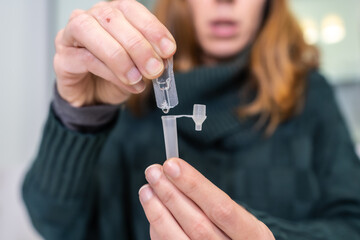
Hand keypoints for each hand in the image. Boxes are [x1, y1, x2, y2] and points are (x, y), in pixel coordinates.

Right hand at [54, 0, 175, 106]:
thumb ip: (150, 58)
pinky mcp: (62, 58)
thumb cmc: (116, 76)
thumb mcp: (140, 67)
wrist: (94, 98)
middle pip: (112, 18)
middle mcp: (91, 18)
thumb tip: (163, 58)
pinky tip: (127, 85)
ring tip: (138, 79)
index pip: (131, 9)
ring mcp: (71, 35)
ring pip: (91, 32)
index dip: (151, 28)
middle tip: (155, 69)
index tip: (168, 50)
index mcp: (112, 14)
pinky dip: (110, 73)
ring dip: (119, 57)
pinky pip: (84, 59)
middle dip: (138, 46)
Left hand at [139, 158, 274, 239]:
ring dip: (158, 212)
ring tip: (146, 190)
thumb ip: (212, 201)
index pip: (221, 207)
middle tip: (153, 172)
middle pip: (197, 224)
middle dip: (171, 195)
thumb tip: (174, 174)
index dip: (194, 185)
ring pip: (179, 239)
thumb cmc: (236, 234)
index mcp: (253, 234)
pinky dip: (158, 229)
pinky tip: (153, 210)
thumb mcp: (240, 218)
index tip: (171, 165)